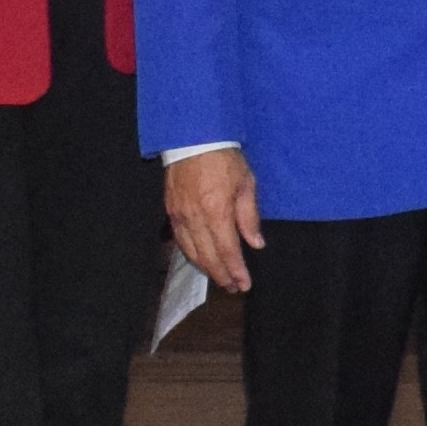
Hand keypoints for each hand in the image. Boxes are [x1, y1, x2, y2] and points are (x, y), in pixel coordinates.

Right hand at [167, 153, 262, 290]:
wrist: (193, 138)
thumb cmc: (224, 158)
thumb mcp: (246, 184)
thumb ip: (249, 217)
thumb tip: (255, 243)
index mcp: (216, 211)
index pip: (226, 250)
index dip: (235, 270)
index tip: (244, 284)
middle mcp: (195, 217)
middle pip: (208, 256)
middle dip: (221, 275)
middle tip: (233, 287)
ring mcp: (180, 215)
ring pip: (192, 251)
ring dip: (206, 268)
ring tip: (220, 278)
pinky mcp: (170, 210)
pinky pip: (180, 240)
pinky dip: (191, 254)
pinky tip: (200, 259)